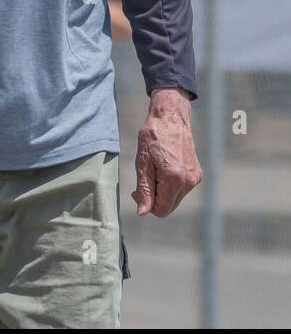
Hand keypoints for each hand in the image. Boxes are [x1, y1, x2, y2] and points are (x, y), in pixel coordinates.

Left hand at [133, 88, 201, 216]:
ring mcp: (195, 178)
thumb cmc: (152, 139)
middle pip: (169, 207)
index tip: (136, 191)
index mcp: (175, 179)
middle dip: (153, 200)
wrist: (170, 119)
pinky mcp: (197, 174)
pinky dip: (170, 186)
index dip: (146, 205)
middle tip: (142, 182)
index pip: (161, 210)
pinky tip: (163, 169)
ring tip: (153, 172)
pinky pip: (181, 190)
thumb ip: (144, 190)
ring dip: (162, 192)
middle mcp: (189, 181)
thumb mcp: (142, 164)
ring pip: (175, 199)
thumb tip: (143, 213)